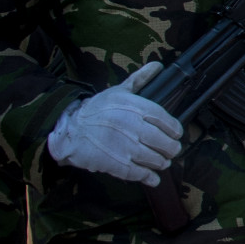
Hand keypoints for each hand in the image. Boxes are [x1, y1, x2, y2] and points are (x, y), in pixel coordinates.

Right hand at [46, 62, 183, 184]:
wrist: (69, 130)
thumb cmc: (95, 110)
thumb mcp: (118, 91)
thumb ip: (140, 80)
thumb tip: (157, 66)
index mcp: (138, 109)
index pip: (169, 123)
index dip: (175, 131)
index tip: (175, 134)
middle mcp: (136, 128)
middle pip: (167, 144)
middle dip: (171, 149)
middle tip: (169, 150)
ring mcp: (128, 148)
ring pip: (157, 160)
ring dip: (162, 162)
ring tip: (160, 161)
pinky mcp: (119, 165)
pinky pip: (143, 174)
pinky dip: (151, 178)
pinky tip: (152, 177)